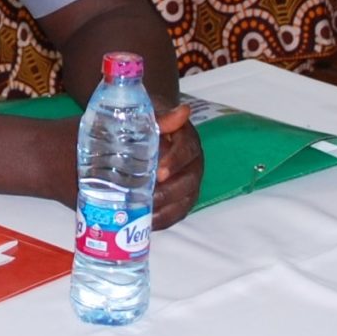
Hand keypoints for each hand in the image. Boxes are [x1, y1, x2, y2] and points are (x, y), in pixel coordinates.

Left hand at [152, 103, 203, 230]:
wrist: (150, 131)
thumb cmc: (150, 124)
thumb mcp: (153, 115)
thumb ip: (163, 117)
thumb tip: (183, 111)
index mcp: (188, 141)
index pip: (188, 151)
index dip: (176, 162)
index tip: (160, 172)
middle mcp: (193, 165)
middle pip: (188, 181)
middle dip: (169, 191)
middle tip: (149, 197)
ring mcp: (187, 184)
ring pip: (183, 201)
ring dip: (164, 210)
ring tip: (144, 213)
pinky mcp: (179, 200)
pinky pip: (175, 213)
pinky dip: (162, 220)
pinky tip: (145, 224)